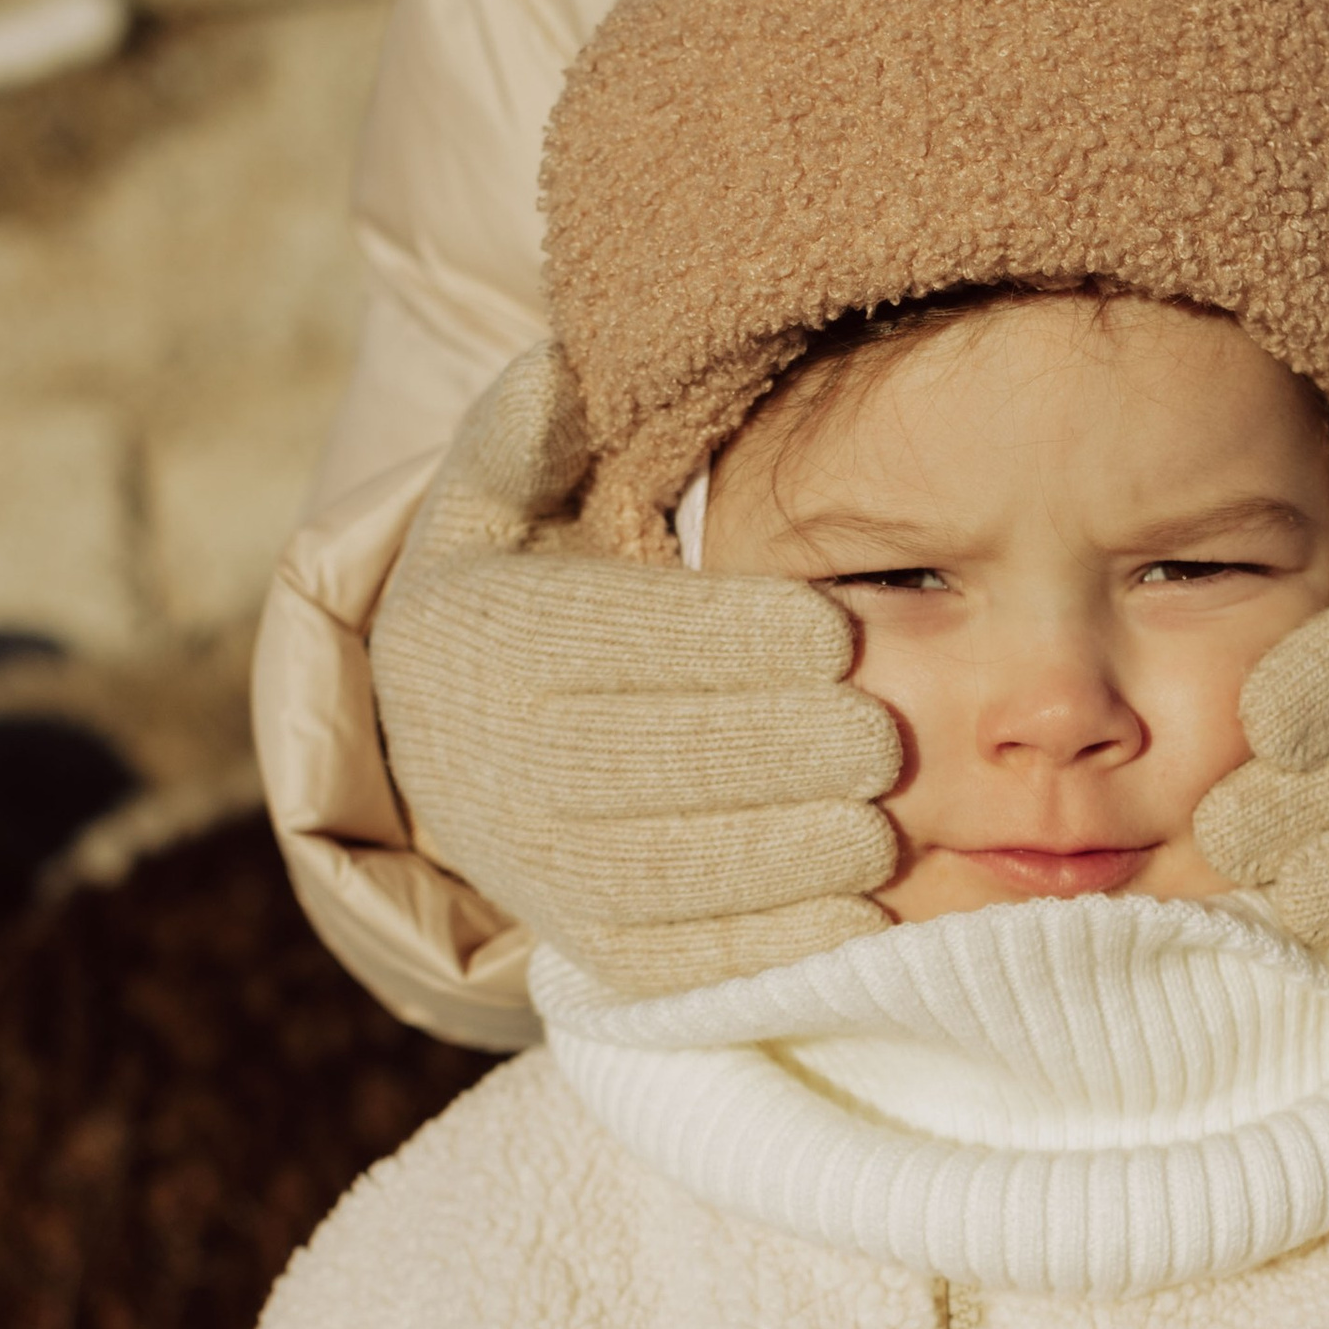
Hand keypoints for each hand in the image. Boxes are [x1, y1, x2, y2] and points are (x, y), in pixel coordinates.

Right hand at [369, 342, 900, 998]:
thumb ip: (525, 432)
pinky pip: (687, 961)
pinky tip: (857, 914)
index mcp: (486, 645)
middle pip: (658, 764)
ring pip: (677, 871)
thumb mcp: (491, 503)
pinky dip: (775, 947)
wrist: (445, 761)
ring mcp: (544, 873)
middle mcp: (498, 767)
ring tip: (880, 826)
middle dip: (783, 753)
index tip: (835, 628)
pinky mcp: (591, 952)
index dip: (736, 641)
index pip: (622, 643)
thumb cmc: (512, 605)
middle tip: (882, 740)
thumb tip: (564, 367)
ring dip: (789, 857)